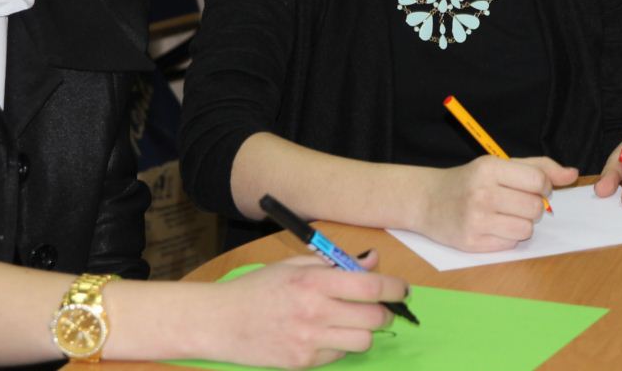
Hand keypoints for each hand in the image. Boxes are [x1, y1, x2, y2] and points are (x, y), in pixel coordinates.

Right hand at [207, 252, 407, 367]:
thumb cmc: (257, 289)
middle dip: (385, 312)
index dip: (395, 288)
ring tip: (352, 322)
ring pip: (363, 341)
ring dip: (365, 331)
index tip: (402, 289)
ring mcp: (309, 340)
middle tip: (381, 308)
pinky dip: (340, 346)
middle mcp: (315, 312)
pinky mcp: (303, 362)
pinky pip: (339, 356)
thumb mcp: (294, 267)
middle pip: (374, 317)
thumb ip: (335, 264)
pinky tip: (326, 335)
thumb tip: (371, 261)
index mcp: (314, 282)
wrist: (219, 322)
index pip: (372, 286)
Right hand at [415, 155, 576, 251]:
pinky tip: (493, 227)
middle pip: (535, 207)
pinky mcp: (472, 243)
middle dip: (533, 206)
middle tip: (516, 202)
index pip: (539, 181)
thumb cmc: (470, 180)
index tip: (534, 187)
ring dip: (523, 224)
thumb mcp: (499, 165)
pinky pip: (511, 244)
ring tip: (505, 215)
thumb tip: (572, 174)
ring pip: (527, 229)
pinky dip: (508, 237)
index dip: (544, 186)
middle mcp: (482, 194)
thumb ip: (538, 167)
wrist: (427, 200)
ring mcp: (476, 220)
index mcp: (490, 168)